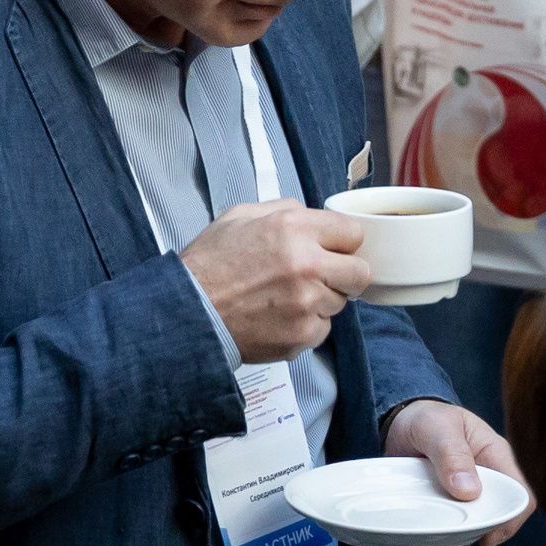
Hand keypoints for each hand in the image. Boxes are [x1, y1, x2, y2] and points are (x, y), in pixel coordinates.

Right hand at [179, 199, 369, 362]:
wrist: (185, 313)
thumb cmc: (208, 266)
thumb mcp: (240, 216)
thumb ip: (284, 209)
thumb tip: (311, 215)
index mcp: (294, 228)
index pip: (353, 233)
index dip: (342, 242)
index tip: (334, 249)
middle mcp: (307, 265)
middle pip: (360, 272)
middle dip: (345, 274)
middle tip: (323, 277)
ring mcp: (306, 304)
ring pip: (339, 303)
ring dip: (321, 300)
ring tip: (286, 298)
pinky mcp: (300, 336)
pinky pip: (321, 329)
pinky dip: (305, 326)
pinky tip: (279, 318)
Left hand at [385, 399, 533, 545]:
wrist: (402, 421)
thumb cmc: (427, 417)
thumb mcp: (437, 428)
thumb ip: (452, 454)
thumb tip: (470, 492)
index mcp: (495, 455)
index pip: (520, 494)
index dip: (510, 518)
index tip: (486, 536)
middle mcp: (487, 477)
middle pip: (500, 515)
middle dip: (482, 530)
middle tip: (455, 537)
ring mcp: (468, 492)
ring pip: (477, 523)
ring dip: (461, 534)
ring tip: (439, 534)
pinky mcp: (451, 502)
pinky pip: (455, 525)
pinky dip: (445, 533)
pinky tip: (430, 533)